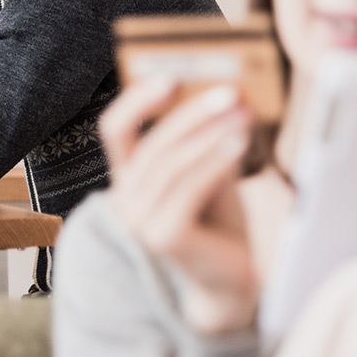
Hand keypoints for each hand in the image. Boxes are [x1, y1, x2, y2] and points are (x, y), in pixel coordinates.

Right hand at [100, 80, 257, 334]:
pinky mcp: (162, 236)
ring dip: (210, 133)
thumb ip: (210, 141)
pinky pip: (188, 186)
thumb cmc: (217, 222)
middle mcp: (124, 198)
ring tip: (241, 113)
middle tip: (227, 92)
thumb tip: (227, 99)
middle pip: (152, 142)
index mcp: (128, 177)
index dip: (136, 100)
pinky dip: (214, 160)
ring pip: (172, 162)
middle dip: (191, 113)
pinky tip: (239, 142)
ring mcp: (138, 220)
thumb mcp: (211, 171)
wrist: (229, 280)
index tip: (168, 76)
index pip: (116, 128)